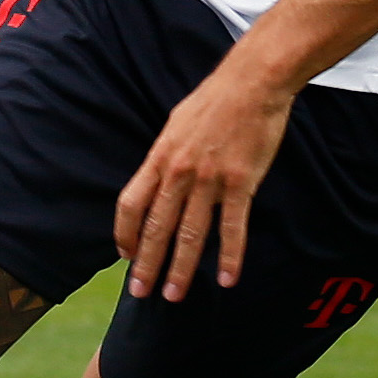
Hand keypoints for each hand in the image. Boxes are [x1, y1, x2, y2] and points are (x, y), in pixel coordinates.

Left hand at [113, 59, 297, 300]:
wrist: (252, 83)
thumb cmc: (213, 101)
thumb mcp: (175, 125)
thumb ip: (165, 157)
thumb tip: (155, 182)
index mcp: (160, 157)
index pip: (131, 204)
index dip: (125, 234)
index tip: (126, 256)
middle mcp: (180, 172)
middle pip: (157, 227)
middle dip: (147, 264)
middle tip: (141, 293)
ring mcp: (210, 179)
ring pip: (191, 234)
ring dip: (181, 269)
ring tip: (174, 295)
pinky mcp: (241, 183)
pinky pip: (233, 227)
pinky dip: (230, 256)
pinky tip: (226, 278)